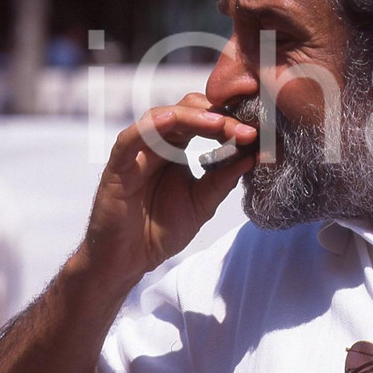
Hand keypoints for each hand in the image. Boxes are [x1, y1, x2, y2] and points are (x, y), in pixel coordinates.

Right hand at [81, 92, 256, 284]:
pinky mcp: (117, 168)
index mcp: (176, 148)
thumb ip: (224, 179)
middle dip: (217, 116)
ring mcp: (136, 153)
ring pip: (160, 118)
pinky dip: (148, 128)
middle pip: (185, 111)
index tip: (255, 133)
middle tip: (244, 129)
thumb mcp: (202, 203)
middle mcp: (156, 144)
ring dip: (191, 117)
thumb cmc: (161, 230)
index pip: (203, 121)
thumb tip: (254, 155)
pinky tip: (170, 121)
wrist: (129, 260)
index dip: (230, 122)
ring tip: (218, 122)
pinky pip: (129, 140)